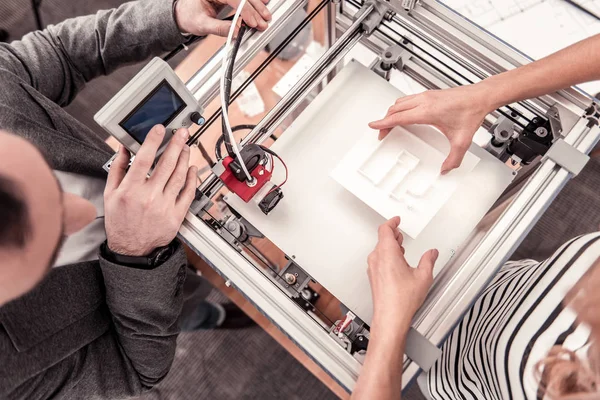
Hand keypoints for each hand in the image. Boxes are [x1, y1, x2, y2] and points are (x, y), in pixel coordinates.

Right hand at [104, 126, 197, 255]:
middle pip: (166, 164)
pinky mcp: (176, 215)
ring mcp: (164, 206)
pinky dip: (192, 179)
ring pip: (179, 176)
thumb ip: (117, 169)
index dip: (153, 141)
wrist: (131, 249)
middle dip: (176, 145)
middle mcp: (149, 197)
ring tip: (186, 147)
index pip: (144, 159)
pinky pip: (188, 193)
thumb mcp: (110, 194)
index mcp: (131, 190)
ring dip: (185, 158)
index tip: (160, 130)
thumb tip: (124, 149)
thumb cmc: (120, 222)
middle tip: (182, 133)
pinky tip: (192, 169)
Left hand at [175, 0, 271, 36]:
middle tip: (264, 21)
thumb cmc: (190, 16)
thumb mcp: (202, 25)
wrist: (184, 13)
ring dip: (257, 4)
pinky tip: (263, 3)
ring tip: (266, 15)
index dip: (246, 11)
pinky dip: (253, 1)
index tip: (253, 23)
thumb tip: (237, 32)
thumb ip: (220, 29)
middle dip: (255, 9)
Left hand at [367, 217, 438, 333]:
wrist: (390, 317)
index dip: (392, 222)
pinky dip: (387, 255)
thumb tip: (432, 253)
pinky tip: (396, 261)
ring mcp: (373, 268)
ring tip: (400, 246)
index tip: (397, 220)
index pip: (385, 230)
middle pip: (382, 239)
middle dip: (392, 233)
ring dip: (390, 245)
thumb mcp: (423, 277)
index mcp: (387, 253)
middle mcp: (377, 259)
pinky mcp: (373, 276)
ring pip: (379, 249)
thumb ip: (428, 260)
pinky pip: (378, 259)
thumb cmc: (402, 300)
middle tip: (399, 231)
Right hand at [368, 84, 493, 173]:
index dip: (383, 122)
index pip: (398, 117)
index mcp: (427, 111)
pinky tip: (404, 114)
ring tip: (390, 123)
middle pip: (395, 109)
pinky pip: (408, 100)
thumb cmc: (471, 112)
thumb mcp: (462, 141)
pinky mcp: (429, 94)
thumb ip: (454, 158)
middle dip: (385, 120)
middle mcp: (424, 101)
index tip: (373, 125)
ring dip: (392, 112)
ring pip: (400, 102)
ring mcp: (426, 96)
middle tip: (382, 131)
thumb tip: (446, 169)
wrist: (481, 96)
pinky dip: (400, 107)